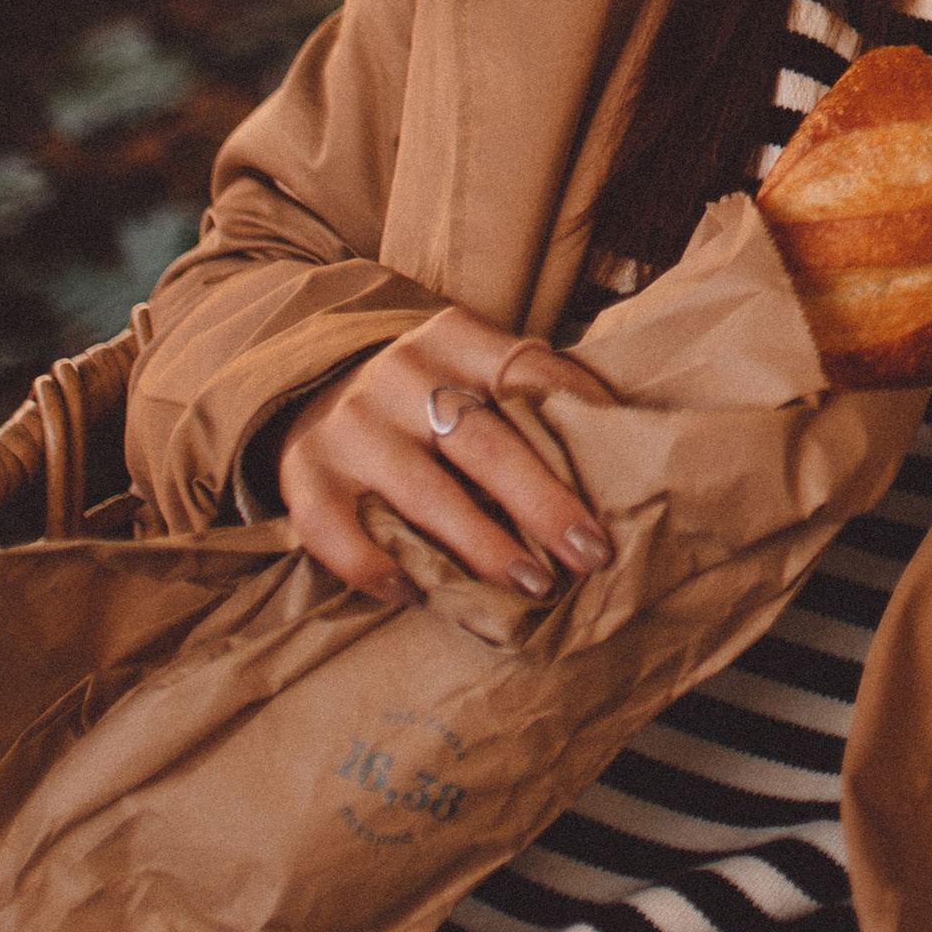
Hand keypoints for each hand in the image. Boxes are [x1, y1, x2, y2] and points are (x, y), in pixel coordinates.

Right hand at [277, 306, 618, 606]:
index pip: (532, 375)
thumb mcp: (476, 370)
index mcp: (455, 339)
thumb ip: (532, 397)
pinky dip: (380, 569)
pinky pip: (340, 534)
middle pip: (485, 443)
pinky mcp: (304, 475)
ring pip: (425, 496)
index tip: (626, 482)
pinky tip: (418, 593)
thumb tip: (625, 443)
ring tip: (533, 585)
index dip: (582, 425)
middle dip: (544, 504)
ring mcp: (350, 426)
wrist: (313, 385)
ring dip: (485, 548)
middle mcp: (400, 375)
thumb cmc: (428, 394)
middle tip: (590, 553)